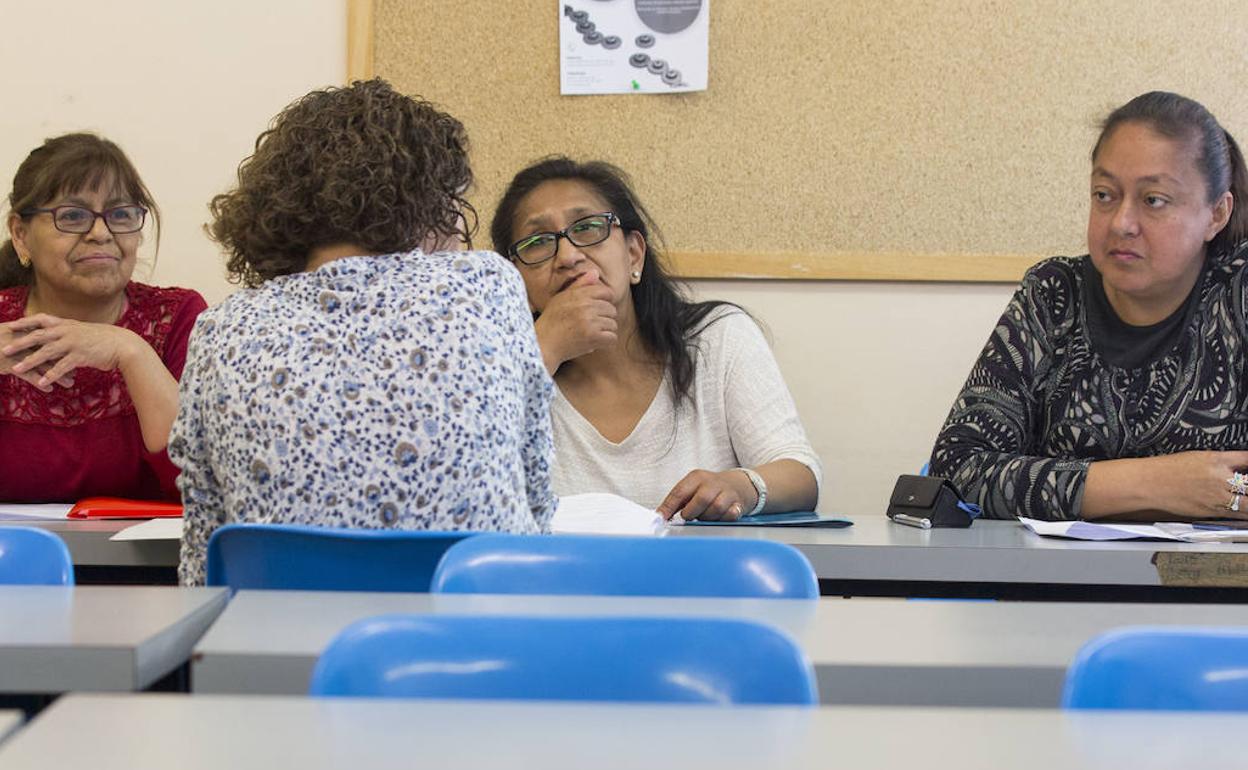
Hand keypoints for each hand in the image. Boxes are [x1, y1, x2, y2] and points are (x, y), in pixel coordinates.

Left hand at [1, 314, 141, 389]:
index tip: (11, 325)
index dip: (25, 322)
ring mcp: (74, 343)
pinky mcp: (81, 356)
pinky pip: (62, 366)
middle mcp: (68, 331)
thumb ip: (68, 331)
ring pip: (47, 352)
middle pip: (38, 336)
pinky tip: (41, 382)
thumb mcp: (84, 331)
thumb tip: (56, 333)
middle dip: (20, 343)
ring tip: (16, 369)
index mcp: (67, 324)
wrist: (124, 345)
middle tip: (5, 349)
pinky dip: (51, 374)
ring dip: (30, 361)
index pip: (41, 320)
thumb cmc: (105, 340)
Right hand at [533, 270, 617, 372]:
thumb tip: (595, 272)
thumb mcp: (561, 298)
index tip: (598, 310)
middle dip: (604, 318)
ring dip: (604, 331)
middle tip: (591, 325)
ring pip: (613, 324)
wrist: (542, 344)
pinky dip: (605, 342)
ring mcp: (590, 321)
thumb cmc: (551, 321)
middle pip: (611, 309)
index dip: (606, 301)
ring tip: (591, 334)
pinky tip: (595, 342)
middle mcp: (585, 305)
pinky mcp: (593, 336)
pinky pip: (612, 338)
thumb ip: (579, 284)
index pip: (606, 292)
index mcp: (578, 294)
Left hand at [656, 469, 757, 521]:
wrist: (738, 485)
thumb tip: (660, 515)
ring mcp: (727, 492)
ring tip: (706, 515)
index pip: (680, 492)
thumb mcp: (692, 489)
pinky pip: (730, 514)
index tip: (661, 518)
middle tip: (690, 516)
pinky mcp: (738, 503)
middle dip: (692, 513)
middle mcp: (712, 482)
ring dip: (708, 517)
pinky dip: (724, 517)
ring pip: (716, 508)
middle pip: (701, 499)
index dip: (669, 507)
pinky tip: (721, 516)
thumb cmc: (709, 489)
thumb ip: (676, 502)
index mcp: (697, 477)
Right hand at [1151, 451, 1247, 520]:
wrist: (1149, 485)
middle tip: (1246, 484)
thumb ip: (1221, 462)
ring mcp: (1218, 498)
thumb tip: (1238, 466)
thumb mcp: (1197, 457)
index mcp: (1216, 460)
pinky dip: (1245, 513)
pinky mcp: (1212, 512)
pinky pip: (1238, 515)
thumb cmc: (1167, 470)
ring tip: (1246, 498)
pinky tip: (1244, 510)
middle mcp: (1220, 479)